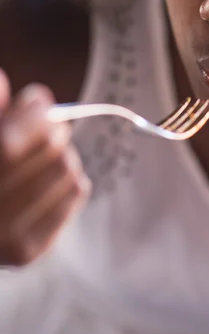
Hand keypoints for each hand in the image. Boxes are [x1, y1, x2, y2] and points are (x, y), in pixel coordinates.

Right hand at [0, 69, 90, 265]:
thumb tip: (2, 81)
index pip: (34, 124)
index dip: (37, 107)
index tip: (33, 104)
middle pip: (54, 142)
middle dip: (49, 130)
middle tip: (39, 130)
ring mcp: (7, 235)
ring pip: (69, 167)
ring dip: (58, 157)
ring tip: (36, 162)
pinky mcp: (26, 252)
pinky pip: (77, 192)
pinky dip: (67, 181)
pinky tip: (43, 184)